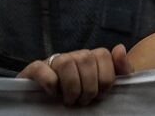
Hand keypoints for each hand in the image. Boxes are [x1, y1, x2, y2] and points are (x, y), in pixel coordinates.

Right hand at [17, 44, 133, 105]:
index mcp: (91, 57)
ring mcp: (53, 60)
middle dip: (89, 87)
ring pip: (65, 63)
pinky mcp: (34, 69)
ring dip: (71, 87)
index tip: (100, 95)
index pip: (103, 55)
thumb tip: (120, 48)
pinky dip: (50, 83)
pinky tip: (53, 94)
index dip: (105, 79)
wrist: (49, 105)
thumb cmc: (83, 95)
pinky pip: (41, 68)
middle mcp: (73, 55)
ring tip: (70, 101)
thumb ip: (120, 69)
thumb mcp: (106, 85)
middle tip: (83, 101)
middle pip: (86, 59)